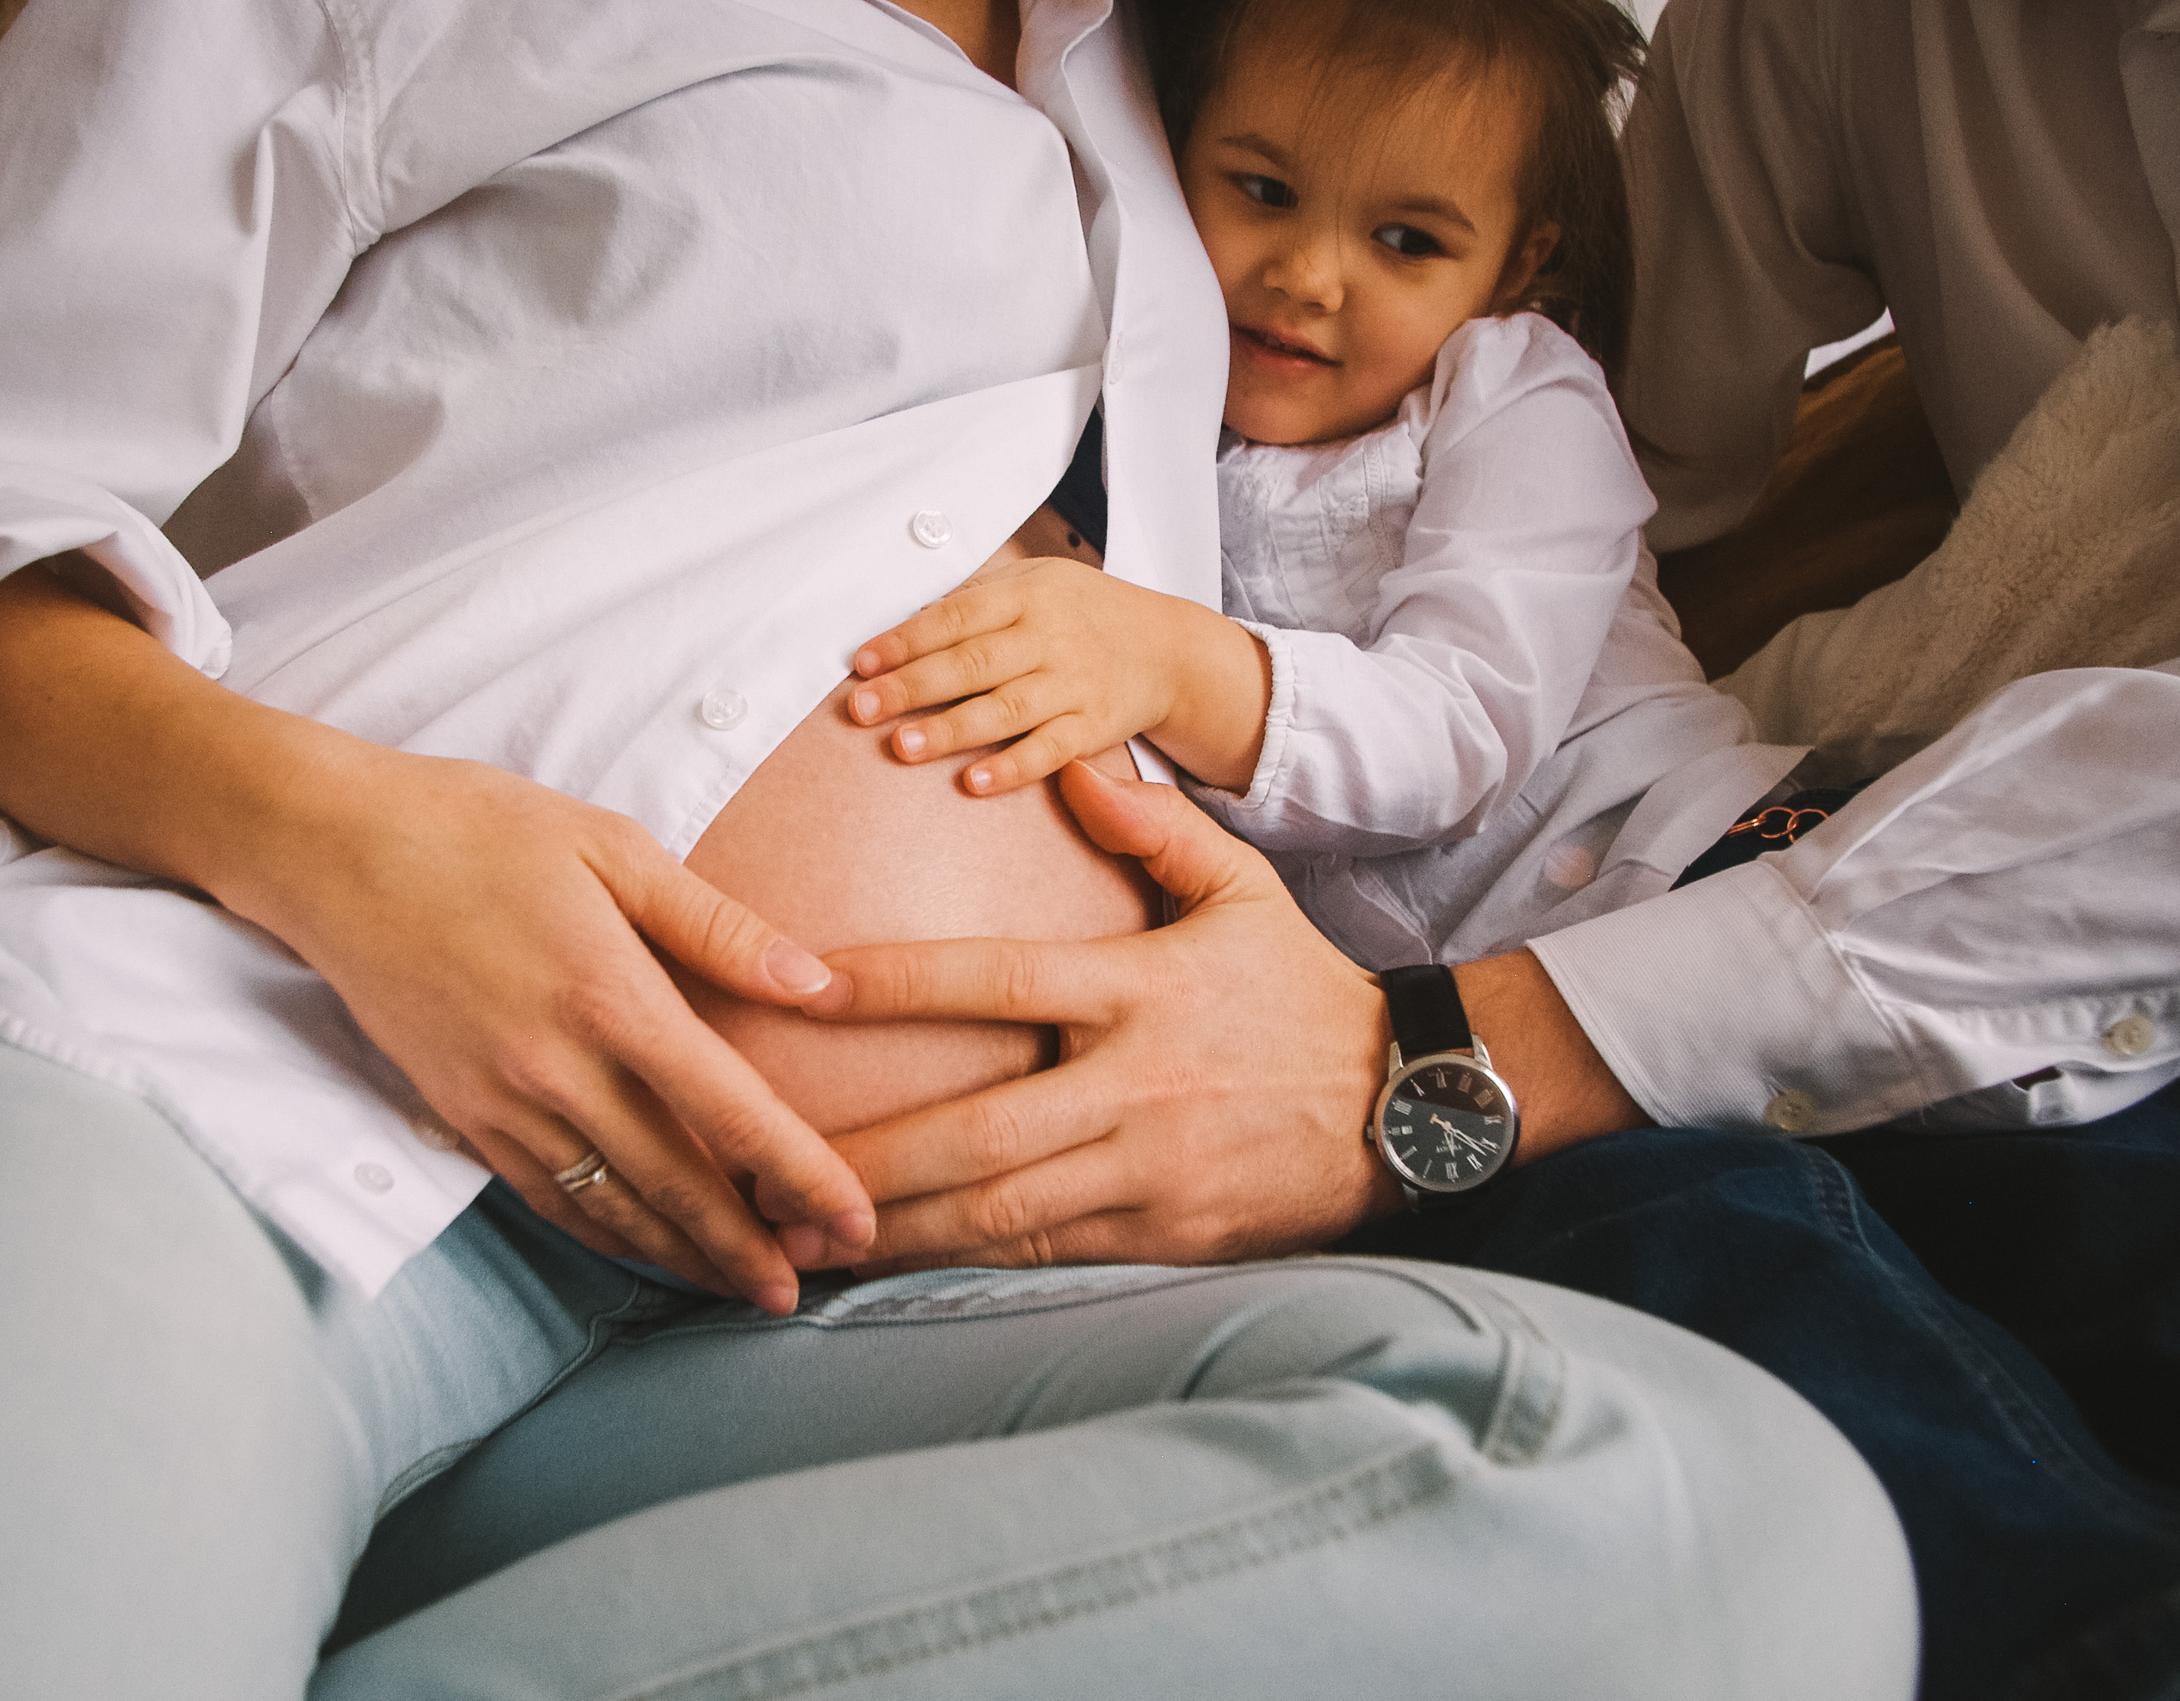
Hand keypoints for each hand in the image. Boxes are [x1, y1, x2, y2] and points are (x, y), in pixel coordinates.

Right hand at [0, 565, 872, 1312]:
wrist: (330, 850)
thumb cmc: (478, 830)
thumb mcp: (614, 849)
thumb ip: (720, 929)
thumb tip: (817, 987)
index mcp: (612, 997)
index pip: (732, 1114)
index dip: (802, 1178)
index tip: (854, 1222)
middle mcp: (557, 1069)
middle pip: (676, 1187)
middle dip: (748, 1249)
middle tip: (806, 1290)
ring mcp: (500, 1102)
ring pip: (609, 1209)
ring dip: (680, 1258)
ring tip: (739, 1288)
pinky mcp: (456, 1116)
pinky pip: (544, 1198)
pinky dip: (602, 1234)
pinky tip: (642, 1249)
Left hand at [777, 760, 1389, 1267]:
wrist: (1412, 1107)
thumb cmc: (1303, 994)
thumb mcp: (1246, 891)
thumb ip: (1159, 828)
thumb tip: (1079, 772)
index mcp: (1138, 988)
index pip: (996, 977)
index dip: (894, 983)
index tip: (803, 984)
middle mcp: (1133, 1085)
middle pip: (975, 1130)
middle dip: (866, 1158)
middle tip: (768, 1169)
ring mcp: (1147, 1170)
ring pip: (999, 1212)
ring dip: (893, 1230)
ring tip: (801, 1237)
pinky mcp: (1164, 1236)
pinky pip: (1045, 1254)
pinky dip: (962, 1263)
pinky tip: (892, 1267)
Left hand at [846, 557, 1269, 793]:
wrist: (1168, 648)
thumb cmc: (1085, 614)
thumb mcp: (1037, 581)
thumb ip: (977, 601)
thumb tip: (905, 627)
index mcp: (1027, 596)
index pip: (957, 617)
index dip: (907, 640)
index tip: (863, 663)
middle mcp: (1049, 638)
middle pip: (973, 662)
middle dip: (913, 686)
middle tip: (862, 708)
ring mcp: (1073, 684)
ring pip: (1006, 708)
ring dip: (952, 729)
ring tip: (902, 746)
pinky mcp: (1093, 726)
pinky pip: (1050, 750)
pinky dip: (1013, 768)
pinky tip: (975, 783)